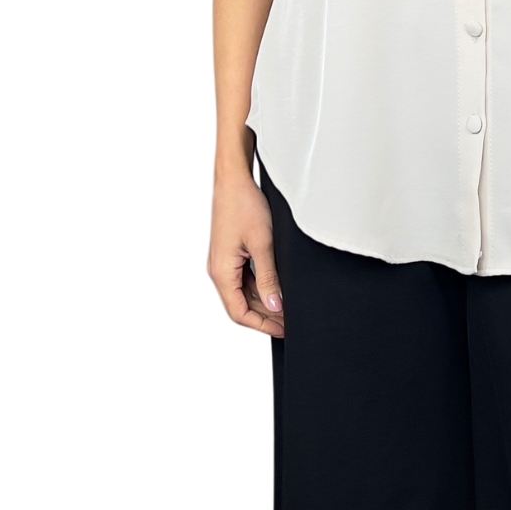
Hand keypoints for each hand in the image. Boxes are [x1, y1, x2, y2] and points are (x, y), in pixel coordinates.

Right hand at [207, 155, 283, 337]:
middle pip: (241, 305)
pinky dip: (260, 286)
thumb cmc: (244, 205)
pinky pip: (244, 278)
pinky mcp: (230, 253)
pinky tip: (277, 287)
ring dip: (264, 302)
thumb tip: (275, 306)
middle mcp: (219, 270)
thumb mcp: (262, 244)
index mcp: (222, 272)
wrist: (234, 179)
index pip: (239, 312)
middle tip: (291, 321)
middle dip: (266, 316)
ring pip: (243, 292)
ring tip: (288, 307)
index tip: (284, 330)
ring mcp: (224, 262)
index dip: (262, 325)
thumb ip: (268, 278)